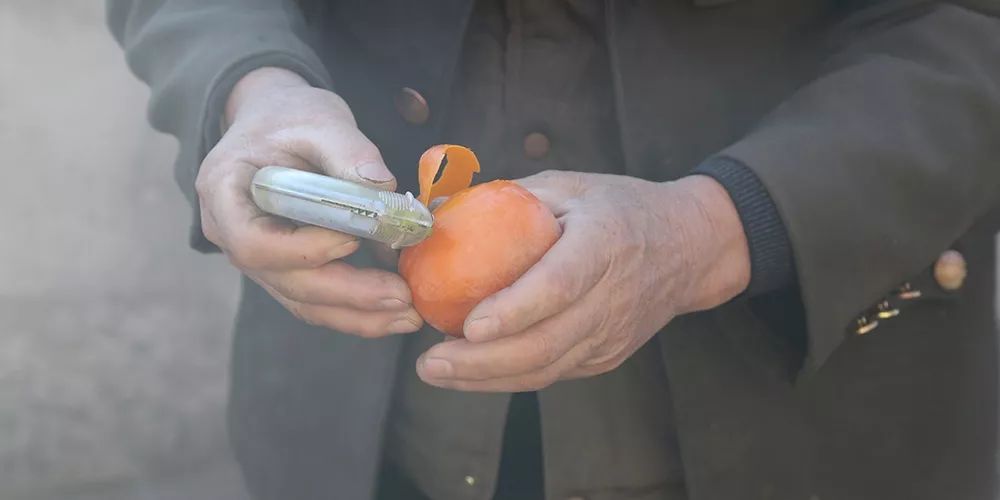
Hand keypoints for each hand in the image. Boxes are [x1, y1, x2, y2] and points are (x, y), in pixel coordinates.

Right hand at [195, 67, 421, 336]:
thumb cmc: (290, 115)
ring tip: (408, 315)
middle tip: (402, 297)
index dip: (304, 250)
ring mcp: (256, 258)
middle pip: (286, 282)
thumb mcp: (318, 117)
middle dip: (347, 294)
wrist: (274, 121)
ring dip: (358, 314)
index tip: (353, 240)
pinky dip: (355, 310)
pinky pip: (315, 299)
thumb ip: (348, 149)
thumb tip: (384, 187)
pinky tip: (394, 312)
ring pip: (303, 301)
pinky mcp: (283, 269)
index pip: (253, 243)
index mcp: (225, 191)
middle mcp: (230, 234)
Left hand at [415, 171, 749, 390]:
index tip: (468, 326)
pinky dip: (509, 377)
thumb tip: (435, 213)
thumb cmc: (621, 208)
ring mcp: (612, 335)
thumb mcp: (571, 186)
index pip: (558, 287)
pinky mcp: (607, 356)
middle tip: (429, 362)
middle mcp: (612, 298)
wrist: (690, 247)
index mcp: (604, 245)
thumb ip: (509, 198)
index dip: (513, 310)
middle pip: (545, 344)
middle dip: (481, 362)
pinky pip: (554, 372)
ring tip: (437, 373)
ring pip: (546, 369)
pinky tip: (472, 372)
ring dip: (487, 379)